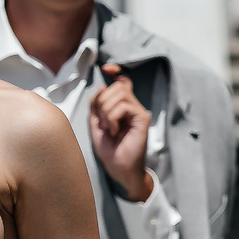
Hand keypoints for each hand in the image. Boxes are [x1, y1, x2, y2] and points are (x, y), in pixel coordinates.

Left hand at [89, 65, 152, 201]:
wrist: (118, 169)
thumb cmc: (110, 150)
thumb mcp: (96, 124)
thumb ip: (97, 105)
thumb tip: (102, 87)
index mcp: (122, 107)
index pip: (122, 81)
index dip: (115, 71)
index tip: (107, 68)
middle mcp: (132, 107)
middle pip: (116, 86)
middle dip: (102, 102)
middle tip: (103, 124)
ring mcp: (139, 112)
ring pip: (119, 94)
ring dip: (106, 111)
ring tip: (108, 129)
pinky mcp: (142, 119)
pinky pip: (124, 106)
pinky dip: (112, 117)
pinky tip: (114, 131)